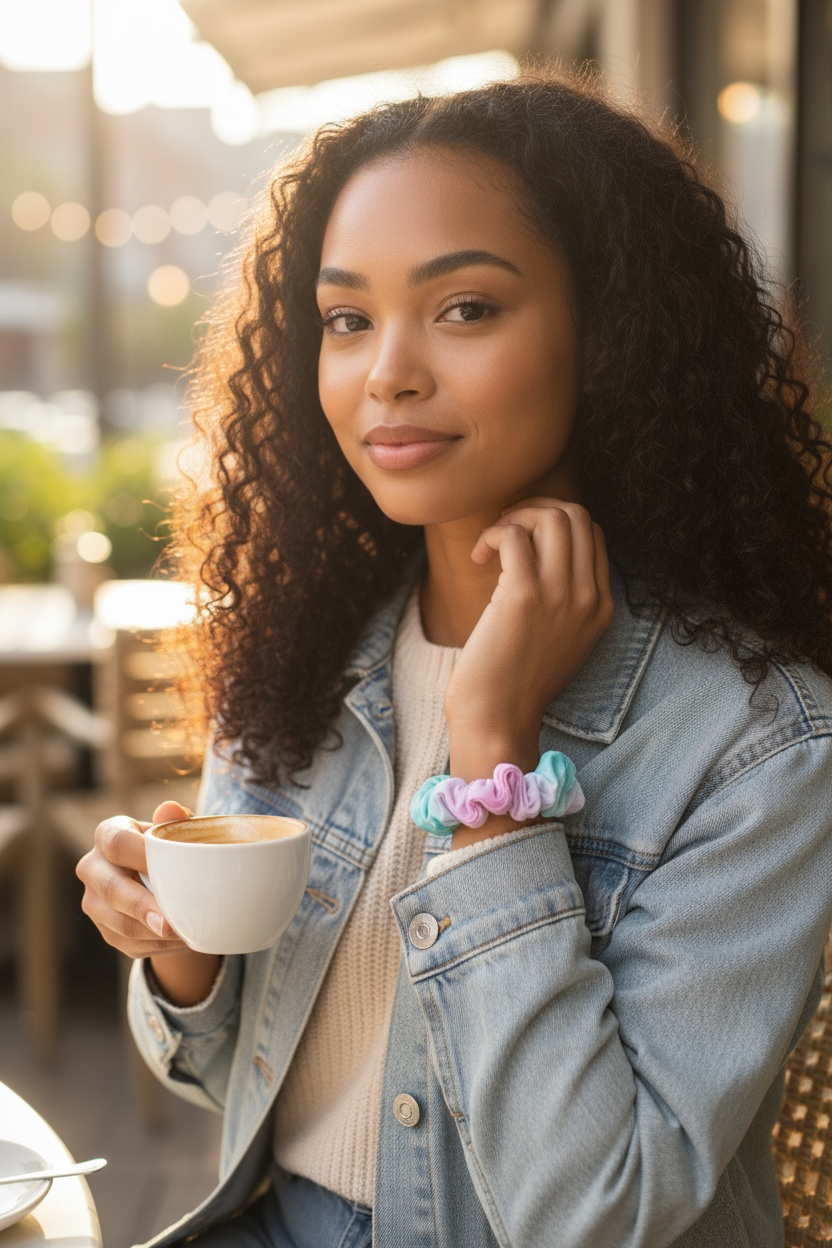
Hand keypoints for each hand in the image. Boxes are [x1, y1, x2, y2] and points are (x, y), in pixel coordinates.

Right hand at [76, 800, 192, 958]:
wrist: (159, 880)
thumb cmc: (168, 849)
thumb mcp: (172, 832)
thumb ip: (173, 821)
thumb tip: (173, 810)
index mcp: (108, 835)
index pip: (117, 843)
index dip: (142, 856)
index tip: (172, 868)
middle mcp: (92, 867)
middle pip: (111, 889)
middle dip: (141, 907)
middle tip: (169, 923)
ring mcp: (93, 902)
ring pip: (119, 923)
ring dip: (153, 933)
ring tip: (185, 933)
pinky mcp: (104, 929)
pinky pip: (129, 943)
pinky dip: (157, 944)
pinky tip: (180, 941)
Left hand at [445, 499, 613, 780]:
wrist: (498, 720)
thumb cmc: (515, 680)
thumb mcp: (558, 638)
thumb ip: (563, 599)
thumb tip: (537, 551)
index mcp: (602, 606)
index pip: (593, 533)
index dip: (556, 521)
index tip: (523, 536)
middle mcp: (590, 597)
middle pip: (578, 515)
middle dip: (536, 509)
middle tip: (505, 530)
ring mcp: (561, 595)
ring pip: (552, 517)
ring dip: (515, 518)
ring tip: (493, 544)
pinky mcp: (524, 596)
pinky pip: (515, 535)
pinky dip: (493, 534)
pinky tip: (479, 558)